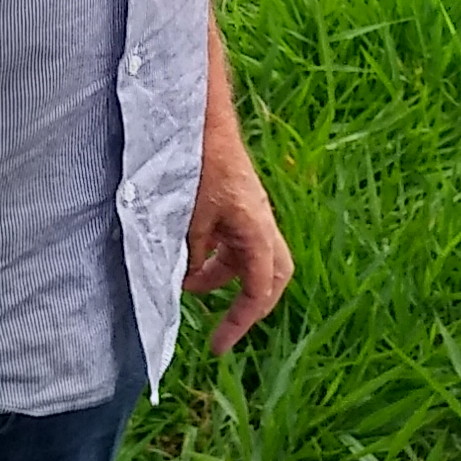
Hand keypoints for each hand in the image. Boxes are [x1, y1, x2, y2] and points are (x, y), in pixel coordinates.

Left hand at [183, 50, 292, 353]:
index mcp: (254, 227)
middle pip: (273, 275)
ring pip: (253, 257)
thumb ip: (191, 252)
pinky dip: (219, 256)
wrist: (199, 113)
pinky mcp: (239, 201)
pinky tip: (190, 255)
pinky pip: (238, 239)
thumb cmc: (195, 160)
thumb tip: (189, 281)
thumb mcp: (187, 214)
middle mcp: (261, 221)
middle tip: (223, 327)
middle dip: (250, 303)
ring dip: (226, 277)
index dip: (241, 321)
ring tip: (189, 284)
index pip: (260, 287)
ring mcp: (252, 210)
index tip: (218, 347)